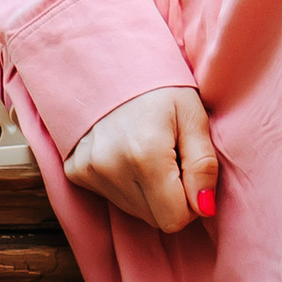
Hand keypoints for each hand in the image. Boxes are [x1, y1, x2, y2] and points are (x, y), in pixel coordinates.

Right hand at [65, 84, 218, 234]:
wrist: (110, 61)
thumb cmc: (160, 86)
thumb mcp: (193, 115)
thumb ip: (203, 165)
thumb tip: (205, 208)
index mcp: (146, 155)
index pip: (174, 219)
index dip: (191, 202)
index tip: (191, 173)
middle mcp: (111, 168)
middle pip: (154, 218)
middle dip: (170, 197)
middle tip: (172, 157)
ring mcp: (89, 171)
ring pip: (133, 210)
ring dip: (148, 191)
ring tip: (149, 151)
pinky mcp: (75, 172)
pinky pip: (111, 196)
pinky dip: (124, 182)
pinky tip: (126, 151)